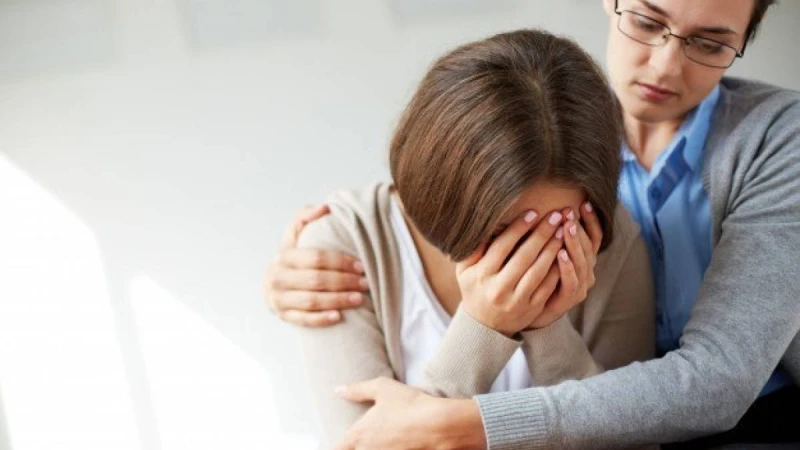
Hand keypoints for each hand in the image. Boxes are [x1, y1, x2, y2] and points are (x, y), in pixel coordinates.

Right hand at [263, 205, 368, 326]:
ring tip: (359, 298)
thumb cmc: (292, 258)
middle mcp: (278, 277)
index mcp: (284, 255)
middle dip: (344, 281)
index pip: (316, 257)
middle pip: (316, 279)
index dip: (341, 261)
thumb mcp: (293, 235)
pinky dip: (321, 319)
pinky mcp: (283, 315)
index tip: (361, 266)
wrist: (271, 285)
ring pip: (312, 300)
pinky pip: (303, 320)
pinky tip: (339, 317)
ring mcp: (278, 298)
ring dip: (338, 300)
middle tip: (365, 283)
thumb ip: (305, 217)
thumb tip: (325, 207)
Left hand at [334, 377, 485, 449]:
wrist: (441, 425)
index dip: (338, 445)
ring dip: (374, 447)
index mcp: (359, 435)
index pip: (337, 448)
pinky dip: (390, 448)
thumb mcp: (382, 387)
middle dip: (357, 446)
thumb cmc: (410, 404)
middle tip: (362, 439)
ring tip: (384, 439)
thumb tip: (337, 390)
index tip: (344, 441)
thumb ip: (357, 389)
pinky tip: (399, 442)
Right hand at [456, 209, 565, 336]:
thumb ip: (473, 249)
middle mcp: (499, 289)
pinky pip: (548, 285)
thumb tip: (485, 224)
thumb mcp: (465, 270)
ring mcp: (517, 300)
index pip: (502, 246)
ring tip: (563, 230)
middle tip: (555, 216)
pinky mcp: (532, 308)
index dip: (518, 228)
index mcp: (481, 275)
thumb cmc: (475, 288)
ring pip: (539, 271)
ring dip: (553, 248)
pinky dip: (558, 268)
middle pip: (524, 256)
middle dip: (541, 234)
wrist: (484, 325)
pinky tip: (566, 252)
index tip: (533, 212)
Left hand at [527, 201, 602, 328]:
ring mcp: (580, 285)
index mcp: (583, 258)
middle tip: (569, 211)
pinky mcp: (570, 298)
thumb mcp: (544, 252)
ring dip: (574, 243)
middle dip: (578, 227)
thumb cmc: (536, 277)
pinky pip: (571, 281)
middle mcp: (586, 271)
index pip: (594, 236)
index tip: (583, 203)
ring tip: (567, 227)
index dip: (591, 220)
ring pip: (582, 261)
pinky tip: (560, 253)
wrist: (530, 311)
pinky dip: (567, 267)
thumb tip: (546, 207)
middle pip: (588, 246)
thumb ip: (549, 235)